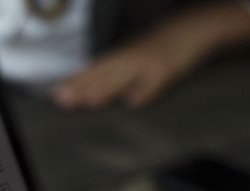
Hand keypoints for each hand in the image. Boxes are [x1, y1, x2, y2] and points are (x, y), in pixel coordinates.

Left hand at [53, 2, 249, 108]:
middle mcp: (131, 58)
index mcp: (122, 55)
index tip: (56, 93)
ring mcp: (149, 64)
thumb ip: (116, 71)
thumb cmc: (162, 44)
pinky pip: (156, 83)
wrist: (193, 27)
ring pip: (125, 78)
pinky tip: (133, 104)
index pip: (94, 69)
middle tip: (62, 100)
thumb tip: (92, 88)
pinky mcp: (169, 70)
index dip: (76, 81)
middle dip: (82, 88)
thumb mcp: (135, 54)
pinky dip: (145, 93)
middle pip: (104, 74)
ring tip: (89, 102)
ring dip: (106, 90)